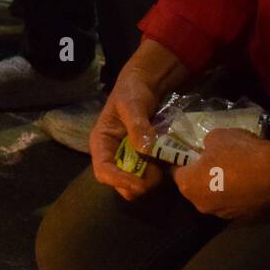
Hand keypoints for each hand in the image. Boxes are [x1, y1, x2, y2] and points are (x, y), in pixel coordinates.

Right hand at [90, 67, 166, 200]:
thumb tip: (144, 149)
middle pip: (119, 182)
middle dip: (137, 184)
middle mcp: (112, 154)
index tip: (139, 184)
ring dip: (150, 178)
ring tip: (164, 161)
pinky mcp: (143, 158)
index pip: (103, 170)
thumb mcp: (133, 104)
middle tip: (157, 173)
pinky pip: (149, 173)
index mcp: (102, 143)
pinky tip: (168, 159)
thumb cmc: (132, 92)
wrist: (147, 85)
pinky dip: (159, 172)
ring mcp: (128, 158)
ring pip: (135, 181)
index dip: (118, 181)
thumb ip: (137, 126)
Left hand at [172, 129, 269, 218]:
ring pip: (216, 197)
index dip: (184, 162)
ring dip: (221, 187)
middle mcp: (201, 204)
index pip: (177, 173)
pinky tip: (249, 181)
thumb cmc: (239, 153)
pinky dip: (238, 193)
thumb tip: (208, 150)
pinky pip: (235, 202)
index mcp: (188, 186)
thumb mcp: (216, 137)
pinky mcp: (244, 216)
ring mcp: (224, 213)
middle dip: (202, 176)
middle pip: (196, 188)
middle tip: (215, 162)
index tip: (193, 154)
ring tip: (235, 172)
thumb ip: (206, 145)